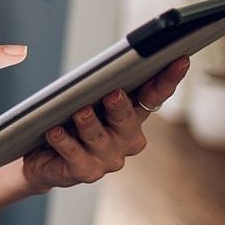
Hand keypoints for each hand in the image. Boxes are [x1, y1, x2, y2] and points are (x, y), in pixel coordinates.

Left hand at [22, 56, 190, 191]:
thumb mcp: (81, 96)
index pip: (154, 96)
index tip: (179, 59)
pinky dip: (64, 142)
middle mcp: (125, 138)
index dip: (167, 79)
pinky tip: (54, 131)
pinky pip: (75, 155)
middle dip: (121, 107)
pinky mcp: (85, 171)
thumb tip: (65, 53)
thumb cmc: (68, 119)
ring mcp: (107, 158)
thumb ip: (89, 78)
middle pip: (127, 120)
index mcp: (131, 115)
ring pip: (99, 138)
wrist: (44, 158)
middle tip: (113, 94)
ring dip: (90, 124)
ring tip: (80, 111)